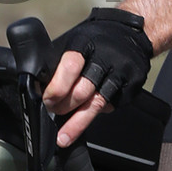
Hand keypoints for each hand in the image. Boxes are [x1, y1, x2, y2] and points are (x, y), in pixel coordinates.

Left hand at [41, 7, 151, 147]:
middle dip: (64, 107)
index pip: (70, 67)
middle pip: (82, 91)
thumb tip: (38, 89)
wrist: (130, 33)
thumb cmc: (95, 41)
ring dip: (77, 123)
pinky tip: (88, 113)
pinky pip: (111, 106)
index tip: (47, 100)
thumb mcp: (73, 42)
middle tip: (53, 111)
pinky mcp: (133, 85)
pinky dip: (97, 113)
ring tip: (64, 137)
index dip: (56, 88)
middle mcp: (106, 57)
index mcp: (86, 43)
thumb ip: (58, 64)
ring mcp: (122, 72)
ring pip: (97, 104)